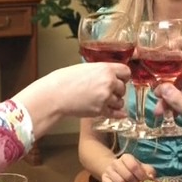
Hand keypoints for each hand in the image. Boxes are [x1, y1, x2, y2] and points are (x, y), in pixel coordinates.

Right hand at [14, 62, 128, 137]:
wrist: (55, 95)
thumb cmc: (64, 80)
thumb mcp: (85, 68)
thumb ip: (100, 71)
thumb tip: (108, 74)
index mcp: (105, 69)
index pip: (126, 72)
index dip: (123, 76)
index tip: (120, 79)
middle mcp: (109, 83)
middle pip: (123, 88)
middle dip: (117, 90)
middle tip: (109, 91)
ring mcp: (105, 97)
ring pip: (120, 102)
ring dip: (115, 102)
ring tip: (106, 101)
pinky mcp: (100, 110)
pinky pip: (115, 113)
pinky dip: (117, 114)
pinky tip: (119, 113)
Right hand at [100, 154, 155, 181]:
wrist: (118, 173)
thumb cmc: (134, 172)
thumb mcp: (144, 169)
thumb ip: (149, 171)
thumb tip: (151, 177)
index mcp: (126, 157)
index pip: (133, 165)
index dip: (140, 175)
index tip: (144, 181)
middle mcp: (116, 162)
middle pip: (127, 175)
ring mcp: (108, 171)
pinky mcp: (104, 180)